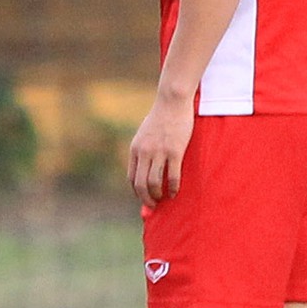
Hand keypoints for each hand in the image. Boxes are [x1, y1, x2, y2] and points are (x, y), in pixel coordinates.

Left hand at [128, 92, 194, 210]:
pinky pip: (172, 176)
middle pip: (140, 184)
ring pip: (154, 182)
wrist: (172, 102)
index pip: (131, 177)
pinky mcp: (175, 151)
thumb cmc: (160, 118)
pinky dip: (172, 188)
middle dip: (146, 198)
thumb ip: (143, 151)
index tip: (143, 198)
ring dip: (158, 195)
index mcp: (135, 149)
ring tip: (163, 199)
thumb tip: (145, 169)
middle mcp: (144, 152)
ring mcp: (159, 152)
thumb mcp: (144, 135)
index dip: (136, 192)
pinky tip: (175, 192)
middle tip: (153, 205)